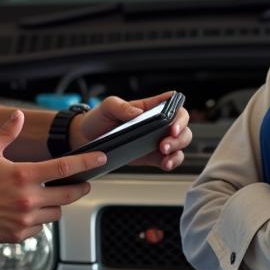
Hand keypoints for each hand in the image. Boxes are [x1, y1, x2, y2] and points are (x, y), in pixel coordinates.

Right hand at [0, 110, 107, 242]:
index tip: (100, 159)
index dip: (87, 163)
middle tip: (81, 183)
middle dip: (79, 188)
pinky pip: (40, 227)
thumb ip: (8, 133)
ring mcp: (24, 219)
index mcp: (24, 175)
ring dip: (56, 205)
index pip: (65, 168)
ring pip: (56, 213)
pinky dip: (38, 219)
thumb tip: (19, 116)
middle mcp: (28, 198)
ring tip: (46, 197)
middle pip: (69, 195)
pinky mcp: (18, 234)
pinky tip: (28, 211)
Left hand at [71, 91, 191, 171]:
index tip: (172, 125)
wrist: (86, 138)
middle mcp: (158, 124)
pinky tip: (165, 164)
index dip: (179, 115)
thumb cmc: (99, 118)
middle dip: (179, 138)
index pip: (175, 106)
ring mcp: (156, 140)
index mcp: (150, 108)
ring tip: (164, 156)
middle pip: (182, 128)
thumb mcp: (107, 106)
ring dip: (177, 150)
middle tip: (164, 145)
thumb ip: (120, 106)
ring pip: (180, 145)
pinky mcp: (152, 156)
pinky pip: (170, 159)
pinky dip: (172, 162)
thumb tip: (137, 114)